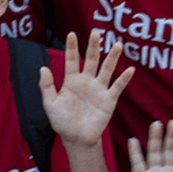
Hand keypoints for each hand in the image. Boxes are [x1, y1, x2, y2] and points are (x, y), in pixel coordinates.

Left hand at [42, 32, 132, 148]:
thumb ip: (47, 86)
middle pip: (91, 60)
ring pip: (106, 69)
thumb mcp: (50, 104)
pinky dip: (123, 79)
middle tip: (96, 32)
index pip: (72, 60)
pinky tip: (129, 69)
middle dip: (93, 47)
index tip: (71, 34)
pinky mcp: (108, 100)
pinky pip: (117, 87)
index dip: (72, 47)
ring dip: (112, 57)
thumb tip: (42, 68)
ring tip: (117, 44)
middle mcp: (87, 82)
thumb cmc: (62, 121)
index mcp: (71, 81)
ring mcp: (99, 89)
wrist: (75, 138)